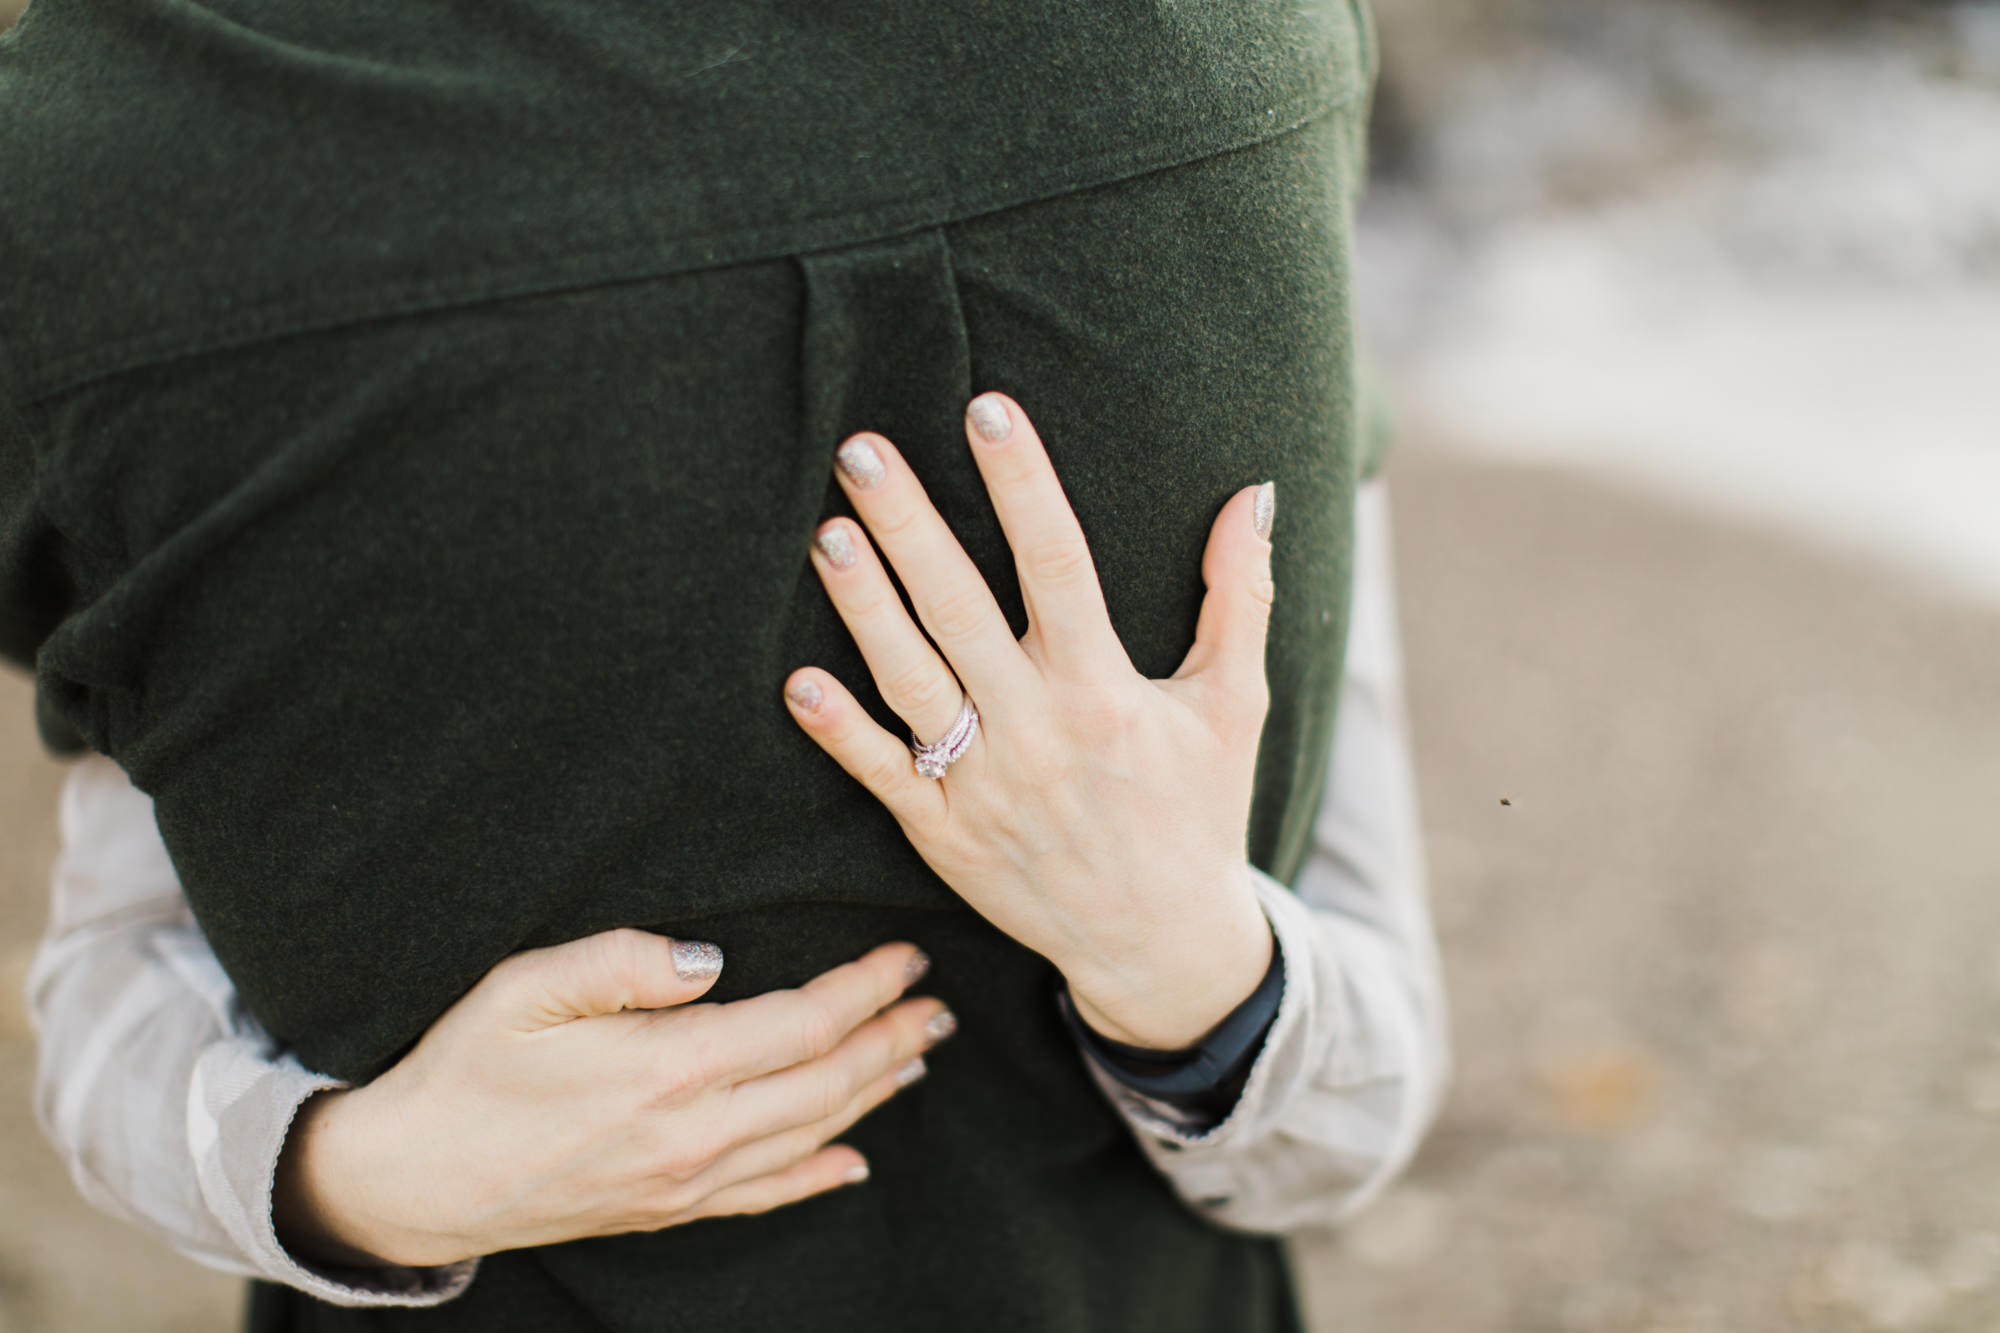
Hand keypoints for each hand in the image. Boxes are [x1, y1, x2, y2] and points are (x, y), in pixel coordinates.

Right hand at [273, 930, 949, 1267]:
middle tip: (939, 1005)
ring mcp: (683, 1184)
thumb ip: (624, 961)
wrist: (410, 1180)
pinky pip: (765, 1197)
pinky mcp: (664, 1212)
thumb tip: (712, 959)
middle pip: (826, 1084)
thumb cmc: (464, 1070)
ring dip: (872, 1094)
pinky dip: (820, 1175)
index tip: (907, 955)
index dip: (865, 988)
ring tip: (915, 1055)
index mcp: (668, 1069)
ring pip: (809, 1138)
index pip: (801, 1024)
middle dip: (891, 1039)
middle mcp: (692, 1137)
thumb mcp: (527, 988)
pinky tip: (856, 1159)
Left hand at [783, 393, 1275, 1051]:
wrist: (1158, 944)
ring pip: (910, 681)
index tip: (987, 409)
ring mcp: (985, 785)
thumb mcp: (1234, 705)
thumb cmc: (1197, 810)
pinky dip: (840, 732)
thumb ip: (1239, 597)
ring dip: (864, 608)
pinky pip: (883, 775)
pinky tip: (796, 680)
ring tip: (825, 534)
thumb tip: (1254, 492)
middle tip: (859, 449)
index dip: (1022, 483)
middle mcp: (1038, 729)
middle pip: (961, 609)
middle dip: (910, 524)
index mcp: (1105, 689)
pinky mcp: (945, 834)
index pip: (1058, 563)